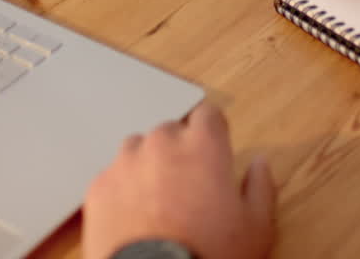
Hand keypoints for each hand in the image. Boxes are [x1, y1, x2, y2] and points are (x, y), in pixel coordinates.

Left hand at [83, 102, 275, 258]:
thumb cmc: (208, 256)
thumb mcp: (255, 227)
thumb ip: (261, 186)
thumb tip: (260, 164)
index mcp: (203, 146)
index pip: (209, 114)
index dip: (214, 133)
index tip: (216, 152)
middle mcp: (162, 144)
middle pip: (172, 132)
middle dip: (181, 152)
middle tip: (189, 188)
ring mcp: (125, 163)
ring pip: (138, 150)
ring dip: (149, 166)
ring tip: (159, 202)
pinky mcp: (98, 187)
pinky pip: (112, 177)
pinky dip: (123, 190)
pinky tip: (134, 217)